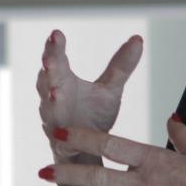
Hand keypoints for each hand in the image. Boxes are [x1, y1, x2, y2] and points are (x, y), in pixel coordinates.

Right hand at [37, 30, 142, 159]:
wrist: (92, 151)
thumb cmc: (94, 117)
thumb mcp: (110, 89)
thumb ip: (121, 66)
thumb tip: (137, 38)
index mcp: (64, 82)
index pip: (57, 60)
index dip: (55, 48)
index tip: (56, 33)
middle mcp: (54, 99)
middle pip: (47, 80)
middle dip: (48, 69)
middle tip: (49, 57)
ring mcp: (54, 122)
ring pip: (48, 108)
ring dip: (50, 101)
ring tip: (55, 91)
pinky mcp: (60, 144)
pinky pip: (58, 138)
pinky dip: (59, 134)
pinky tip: (60, 130)